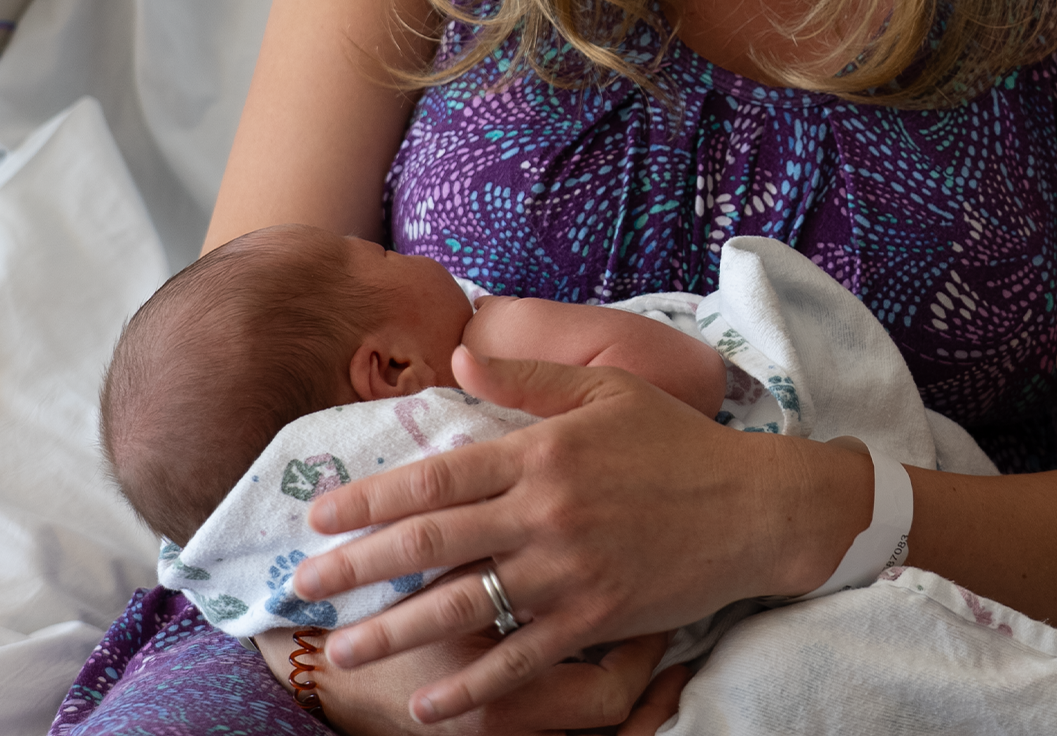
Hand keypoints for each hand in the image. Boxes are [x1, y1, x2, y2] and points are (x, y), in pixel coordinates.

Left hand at [290, 350, 871, 722]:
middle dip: (358, 566)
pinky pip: (520, 660)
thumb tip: (459, 356)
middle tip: (302, 586)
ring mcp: (568, 571)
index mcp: (541, 450)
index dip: (371, 497)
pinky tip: (428, 704)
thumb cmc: (677, 442)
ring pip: (463, 606)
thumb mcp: (605, 391)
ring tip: (342, 650)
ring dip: (395, 631)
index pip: (436, 475)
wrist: (754, 507)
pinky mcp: (595, 619)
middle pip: (432, 542)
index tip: (320, 514)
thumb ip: (527, 379)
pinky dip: (470, 686)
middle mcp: (544, 511)